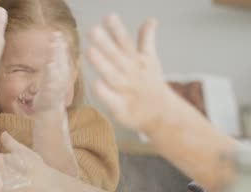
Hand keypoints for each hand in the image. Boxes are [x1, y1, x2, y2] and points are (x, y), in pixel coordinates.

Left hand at [33, 32, 71, 111]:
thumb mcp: (55, 75)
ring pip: (57, 68)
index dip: (61, 44)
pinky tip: (50, 64)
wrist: (50, 111)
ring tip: (53, 45)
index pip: (62, 56)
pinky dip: (52, 73)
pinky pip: (51, 81)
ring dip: (56, 56)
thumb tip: (58, 44)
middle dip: (59, 46)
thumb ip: (57, 61)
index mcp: (62, 73)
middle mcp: (61, 78)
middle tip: (57, 33)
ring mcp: (56, 85)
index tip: (58, 32)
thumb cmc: (51, 91)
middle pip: (61, 59)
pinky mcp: (50, 93)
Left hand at [87, 14, 170, 132]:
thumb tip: (151, 19)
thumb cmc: (150, 84)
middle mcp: (132, 75)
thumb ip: (147, 39)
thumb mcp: (151, 60)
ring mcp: (127, 92)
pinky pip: (112, 101)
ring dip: (102, 64)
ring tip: (89, 50)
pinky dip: (105, 93)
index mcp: (138, 62)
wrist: (161, 115)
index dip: (117, 30)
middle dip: (106, 44)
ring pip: (113, 76)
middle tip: (93, 30)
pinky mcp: (122, 110)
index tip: (109, 16)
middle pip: (118, 57)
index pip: (126, 43)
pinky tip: (95, 84)